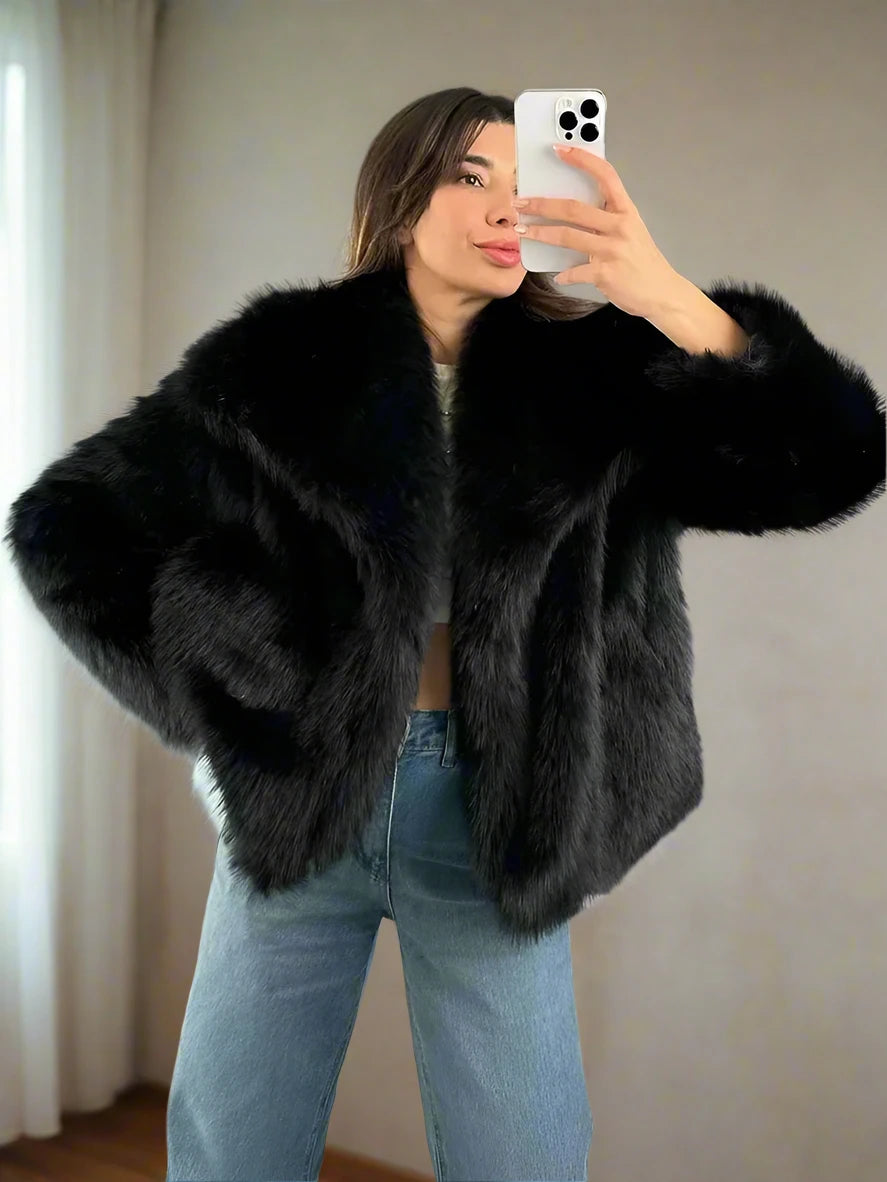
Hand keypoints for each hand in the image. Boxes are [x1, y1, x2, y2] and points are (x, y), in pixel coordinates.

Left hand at [512, 144, 685, 318]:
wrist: (662, 293)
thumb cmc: (643, 262)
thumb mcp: (631, 231)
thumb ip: (606, 219)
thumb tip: (570, 213)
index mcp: (626, 211)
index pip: (605, 175)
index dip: (582, 159)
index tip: (560, 149)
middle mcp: (620, 226)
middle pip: (573, 208)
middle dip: (541, 204)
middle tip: (521, 202)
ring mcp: (612, 250)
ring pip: (566, 236)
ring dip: (539, 233)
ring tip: (522, 231)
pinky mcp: (605, 273)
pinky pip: (574, 271)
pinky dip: (562, 275)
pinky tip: (557, 275)